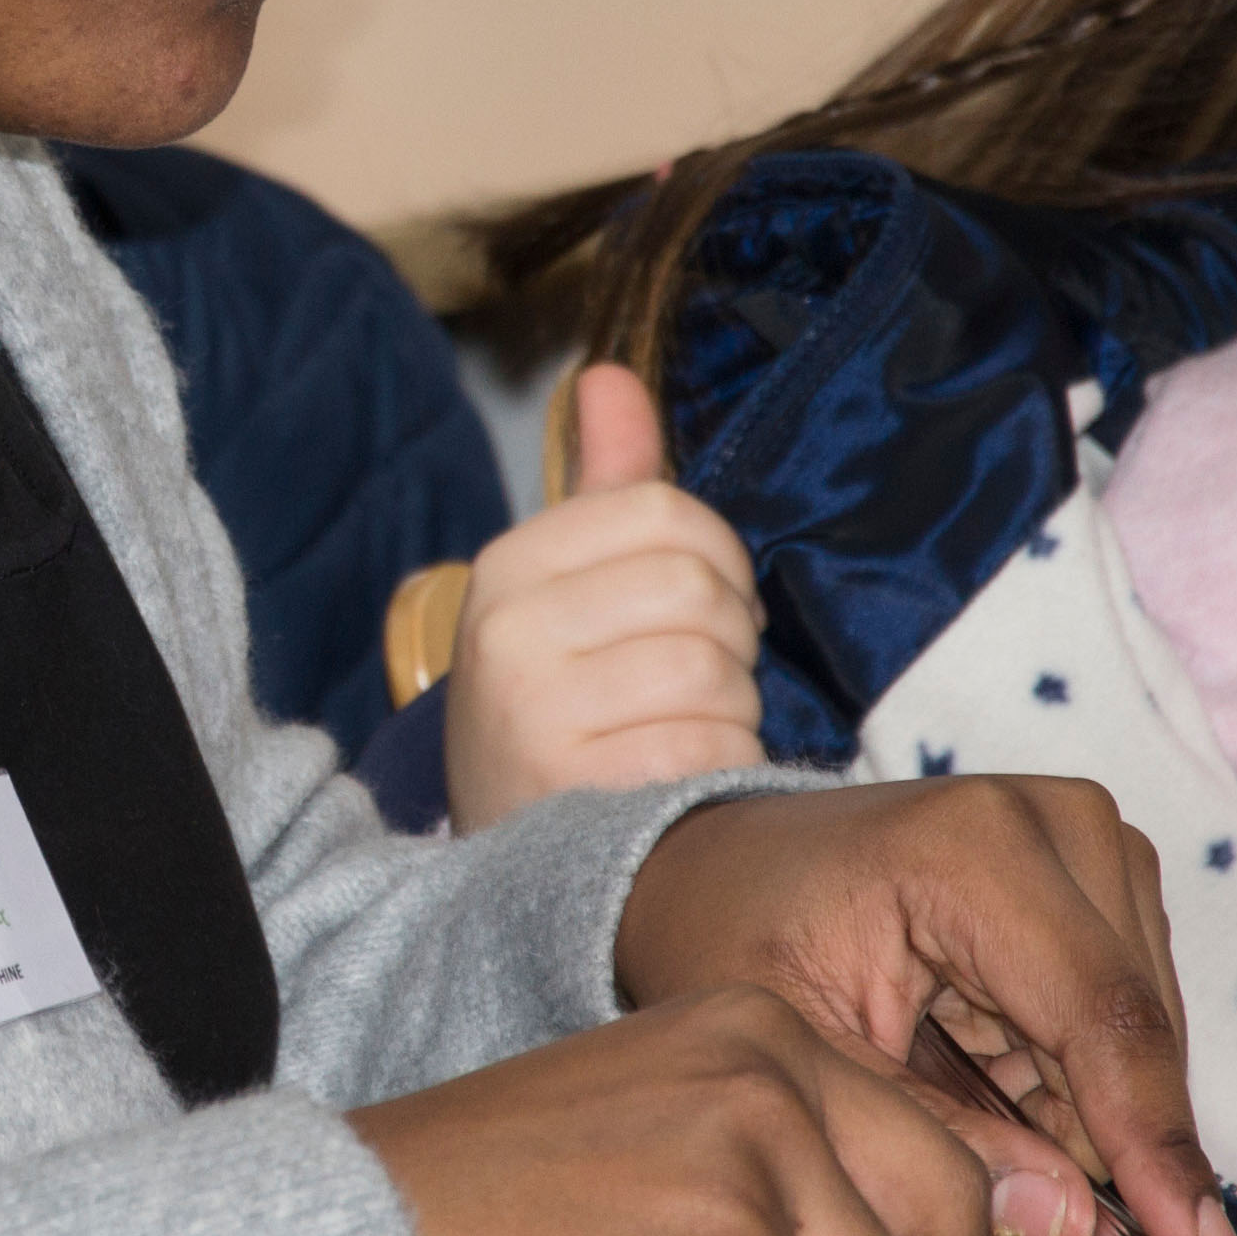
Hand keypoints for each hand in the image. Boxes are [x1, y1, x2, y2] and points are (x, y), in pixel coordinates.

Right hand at [441, 364, 761, 830]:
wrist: (507, 859)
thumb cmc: (558, 706)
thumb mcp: (563, 591)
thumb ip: (602, 487)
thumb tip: (610, 376)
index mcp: (507, 567)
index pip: (663, 510)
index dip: (715, 556)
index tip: (699, 604)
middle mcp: (509, 635)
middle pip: (698, 589)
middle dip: (727, 637)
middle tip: (695, 677)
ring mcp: (538, 716)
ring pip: (714, 670)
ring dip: (729, 707)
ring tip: (680, 729)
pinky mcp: (584, 793)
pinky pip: (714, 746)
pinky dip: (722, 765)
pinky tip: (679, 778)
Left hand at [612, 774, 1234, 1235]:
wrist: (721, 864)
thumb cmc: (739, 942)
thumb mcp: (809, 1063)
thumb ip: (942, 1147)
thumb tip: (1081, 1230)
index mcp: (974, 849)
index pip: (1105, 1020)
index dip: (1154, 1149)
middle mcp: (1057, 824)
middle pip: (1139, 1035)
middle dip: (1093, 1143)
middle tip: (995, 1197)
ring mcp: (1093, 842)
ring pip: (1144, 1039)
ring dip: (1071, 1109)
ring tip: (950, 1095)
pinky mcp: (1105, 877)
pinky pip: (1127, 1024)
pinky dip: (1067, 1080)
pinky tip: (980, 1075)